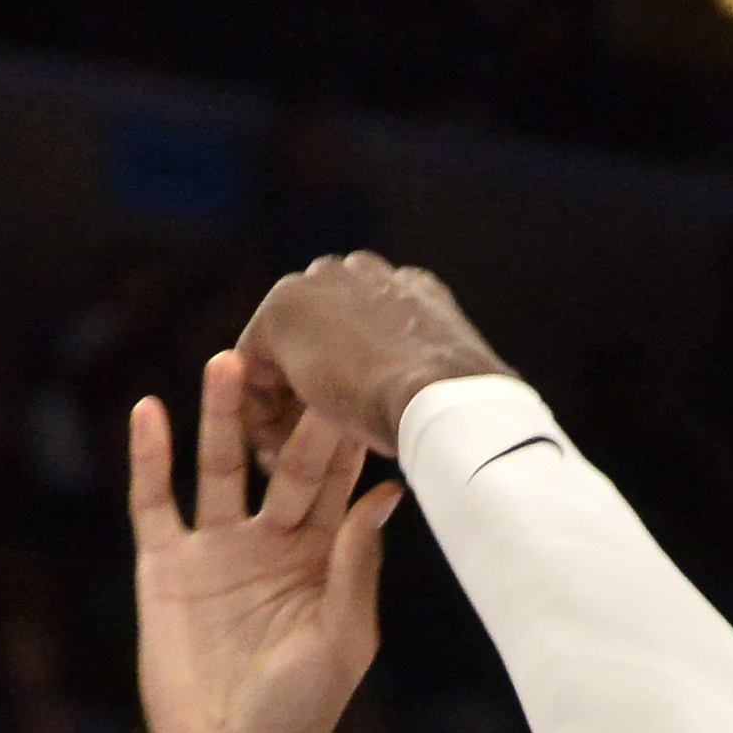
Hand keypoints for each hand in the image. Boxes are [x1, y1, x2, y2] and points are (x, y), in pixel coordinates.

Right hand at [126, 352, 400, 732]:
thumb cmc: (303, 710)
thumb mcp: (343, 639)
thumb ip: (356, 566)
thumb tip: (388, 494)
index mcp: (322, 554)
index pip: (335, 480)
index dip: (343, 435)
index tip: (360, 380)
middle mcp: (270, 540)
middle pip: (279, 460)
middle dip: (288, 410)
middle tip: (301, 350)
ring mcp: (216, 549)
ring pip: (217, 466)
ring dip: (221, 416)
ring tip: (228, 361)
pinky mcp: (166, 567)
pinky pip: (154, 502)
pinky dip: (150, 458)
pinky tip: (149, 411)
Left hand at [235, 251, 505, 460]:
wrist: (443, 398)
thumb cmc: (465, 412)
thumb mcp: (460, 394)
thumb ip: (442, 387)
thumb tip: (478, 410)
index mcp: (414, 291)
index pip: (364, 330)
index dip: (348, 383)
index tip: (342, 433)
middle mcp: (365, 275)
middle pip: (318, 332)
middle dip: (307, 389)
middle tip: (304, 448)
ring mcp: (323, 284)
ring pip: (285, 347)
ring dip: (281, 403)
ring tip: (284, 458)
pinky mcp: (285, 309)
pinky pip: (254, 359)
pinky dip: (259, 408)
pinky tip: (273, 451)